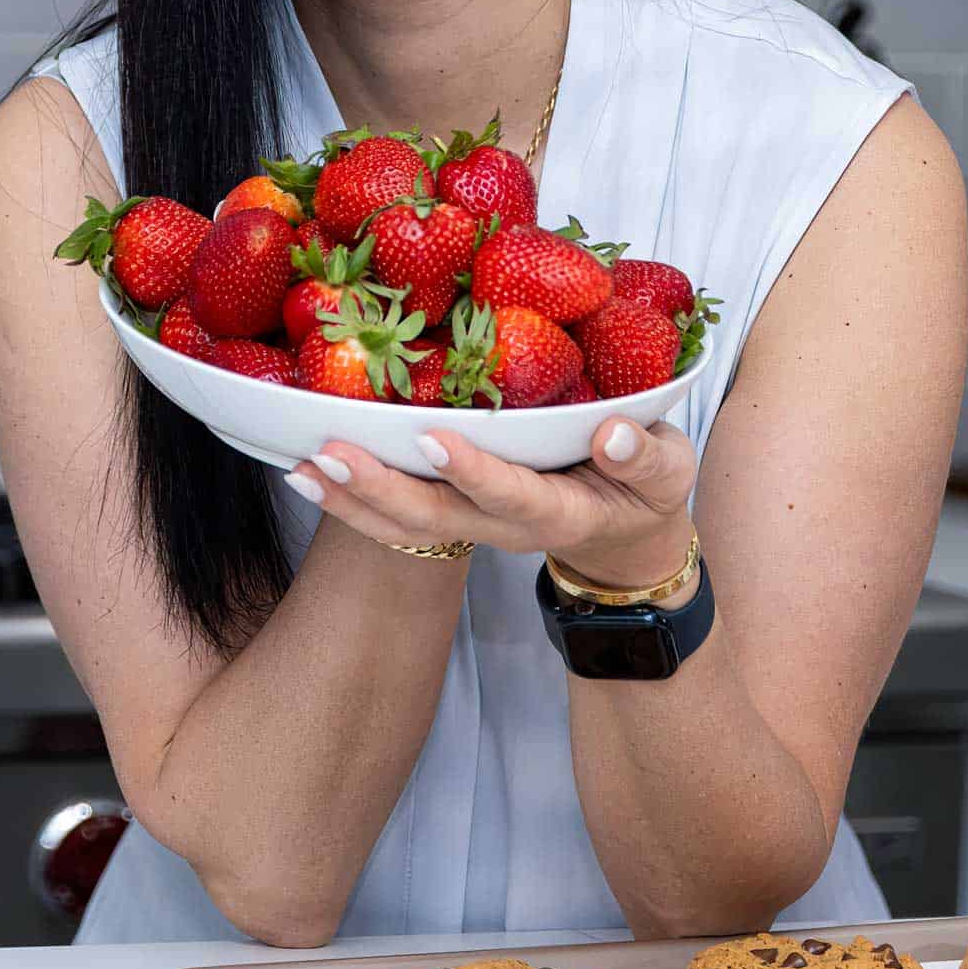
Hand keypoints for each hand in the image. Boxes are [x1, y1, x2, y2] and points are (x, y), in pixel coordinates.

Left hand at [284, 416, 698, 587]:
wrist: (625, 536)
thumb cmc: (647, 488)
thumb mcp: (668, 470)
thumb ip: (645, 456)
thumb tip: (614, 431)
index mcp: (559, 510)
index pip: (511, 493)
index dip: (472, 471)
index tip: (432, 438)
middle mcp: (505, 526)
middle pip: (435, 519)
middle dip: (381, 488)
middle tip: (331, 451)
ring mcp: (474, 526)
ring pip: (402, 527)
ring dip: (349, 499)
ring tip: (299, 466)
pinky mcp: (452, 514)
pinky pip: (393, 519)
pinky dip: (347, 500)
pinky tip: (303, 471)